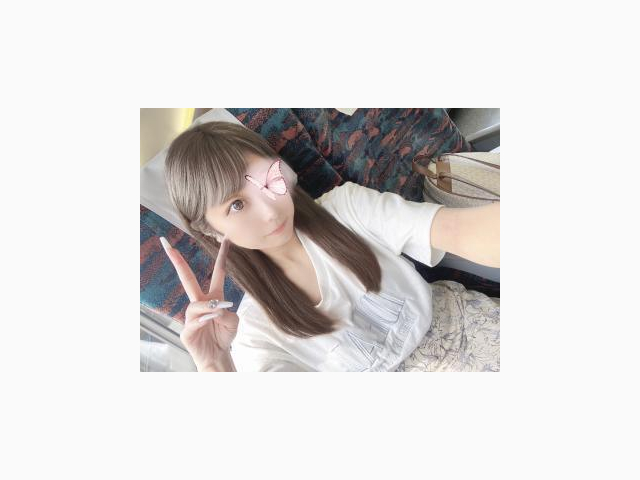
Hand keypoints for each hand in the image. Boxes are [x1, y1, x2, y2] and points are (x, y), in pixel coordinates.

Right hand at [160, 235, 237, 370]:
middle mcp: (199, 303)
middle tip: (168, 245)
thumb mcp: (233, 321)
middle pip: (187, 278)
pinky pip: (194, 320)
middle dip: (177, 262)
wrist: (218, 355)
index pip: (218, 271)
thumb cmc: (224, 335)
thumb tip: (214, 307)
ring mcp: (191, 316)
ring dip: (209, 307)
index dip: (223, 255)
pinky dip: (204, 320)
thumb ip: (226, 311)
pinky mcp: (186, 330)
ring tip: (219, 315)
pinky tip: (211, 321)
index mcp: (213, 296)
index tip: (226, 238)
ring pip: (196, 304)